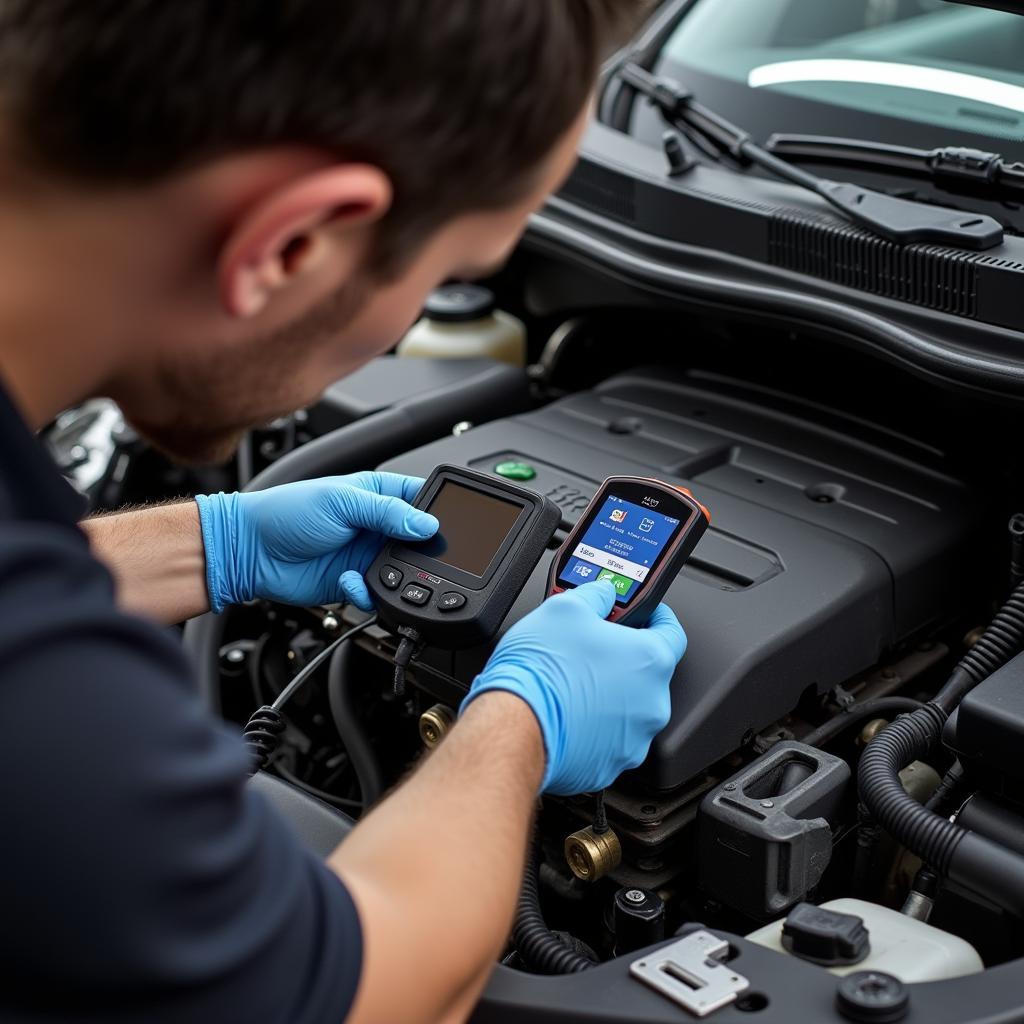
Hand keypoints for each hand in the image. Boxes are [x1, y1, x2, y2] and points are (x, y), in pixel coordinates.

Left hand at [195, 472, 437, 611]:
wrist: (249, 552)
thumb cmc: (285, 513)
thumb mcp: (341, 502)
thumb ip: (387, 512)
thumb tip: (427, 524)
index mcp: (376, 495)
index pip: (420, 499)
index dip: (437, 511)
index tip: (446, 526)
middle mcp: (375, 525)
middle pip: (418, 540)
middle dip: (421, 552)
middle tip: (419, 558)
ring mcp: (365, 555)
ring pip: (402, 572)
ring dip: (397, 578)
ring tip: (382, 575)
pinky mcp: (353, 582)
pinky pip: (377, 595)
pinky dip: (370, 595)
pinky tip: (351, 585)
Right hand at [461, 580, 686, 794]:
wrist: (512, 725)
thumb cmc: (540, 672)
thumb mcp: (565, 607)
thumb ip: (596, 595)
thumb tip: (603, 593)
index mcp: (650, 661)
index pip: (673, 632)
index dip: (658, 618)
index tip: (648, 616)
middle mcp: (652, 704)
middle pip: (647, 674)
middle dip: (622, 661)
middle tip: (591, 652)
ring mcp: (633, 740)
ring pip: (628, 710)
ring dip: (609, 697)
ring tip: (573, 685)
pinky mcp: (609, 766)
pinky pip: (608, 741)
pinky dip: (593, 728)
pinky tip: (568, 714)